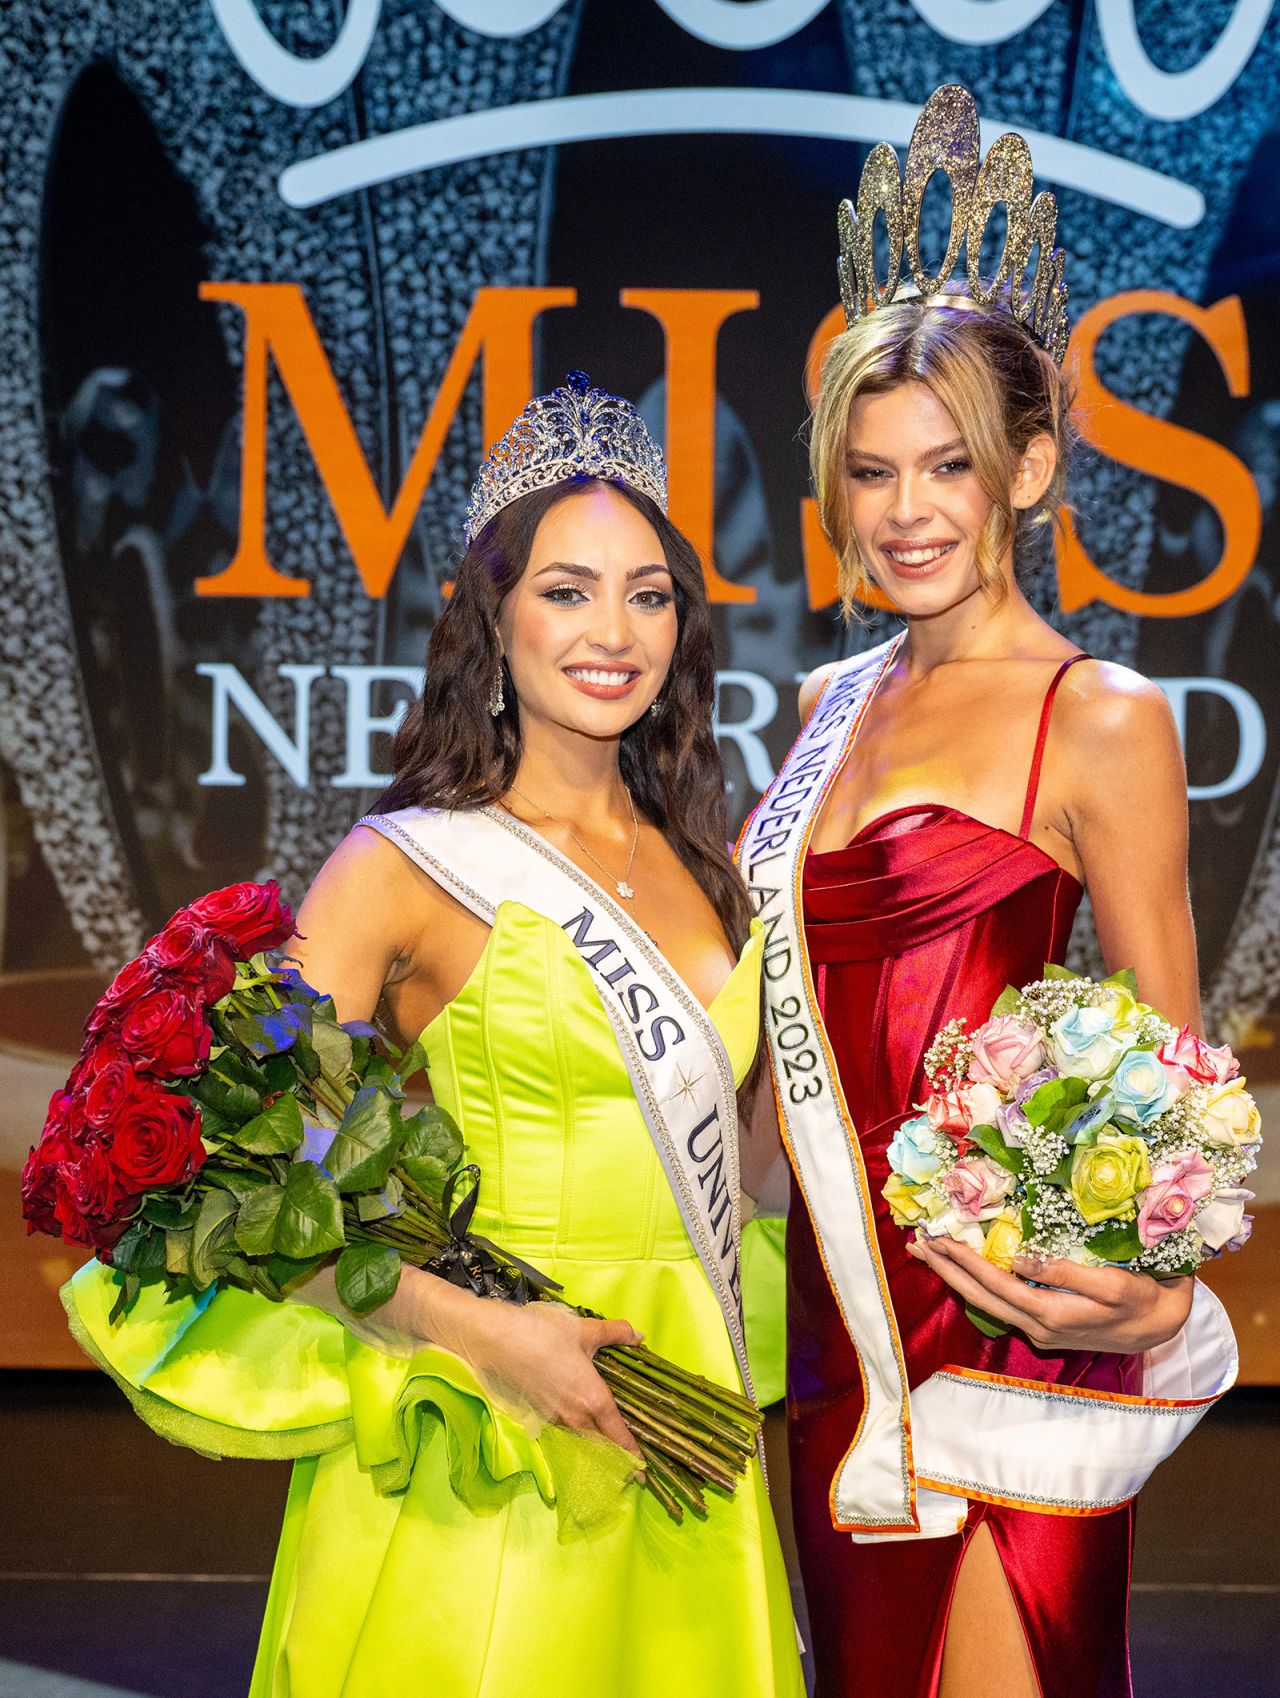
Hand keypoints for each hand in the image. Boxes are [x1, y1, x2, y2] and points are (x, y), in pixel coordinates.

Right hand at [476, 1302, 644, 1457]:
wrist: (497, 1341)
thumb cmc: (544, 1334)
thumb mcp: (585, 1330)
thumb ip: (616, 1333)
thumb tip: (640, 1336)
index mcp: (593, 1399)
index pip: (618, 1434)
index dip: (633, 1453)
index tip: (643, 1472)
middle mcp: (574, 1416)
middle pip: (600, 1443)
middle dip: (616, 1455)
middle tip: (630, 1464)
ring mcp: (553, 1417)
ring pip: (581, 1437)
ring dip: (595, 1443)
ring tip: (607, 1442)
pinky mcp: (537, 1412)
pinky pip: (564, 1428)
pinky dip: (576, 1431)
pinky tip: (577, 1419)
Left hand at [906, 1233, 1194, 1352]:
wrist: (1165, 1328)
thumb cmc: (1143, 1299)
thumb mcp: (1111, 1283)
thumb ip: (1064, 1273)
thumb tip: (1019, 1259)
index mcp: (1049, 1315)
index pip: (994, 1284)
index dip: (963, 1262)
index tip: (937, 1239)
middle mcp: (1037, 1328)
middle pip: (980, 1298)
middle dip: (947, 1270)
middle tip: (916, 1244)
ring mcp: (1041, 1331)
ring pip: (988, 1304)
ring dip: (958, 1278)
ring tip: (933, 1255)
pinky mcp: (1047, 1327)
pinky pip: (1003, 1304)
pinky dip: (981, 1285)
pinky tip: (969, 1271)